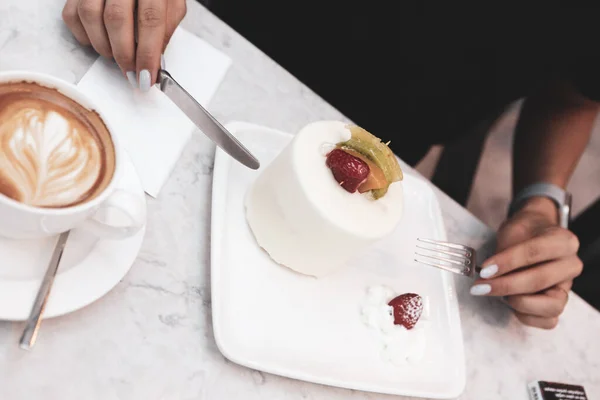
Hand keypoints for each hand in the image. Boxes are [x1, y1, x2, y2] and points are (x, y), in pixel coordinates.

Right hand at [62, 0, 186, 90]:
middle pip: (117, 18)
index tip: (147, 77)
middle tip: (131, 73)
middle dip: (124, 54)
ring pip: (90, 15)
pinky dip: (85, 36)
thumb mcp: (171, 4)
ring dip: (103, 46)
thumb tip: (155, 61)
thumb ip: (166, 29)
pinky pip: (72, 15)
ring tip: (116, 54)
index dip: (148, 53)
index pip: (150, 19)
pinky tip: (100, 39)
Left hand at [470, 197, 581, 328]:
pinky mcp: (559, 303)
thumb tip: (488, 274)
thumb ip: (505, 251)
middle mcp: (571, 265)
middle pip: (539, 281)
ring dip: (519, 303)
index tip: (485, 270)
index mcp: (564, 242)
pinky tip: (510, 302)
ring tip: (500, 293)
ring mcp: (567, 287)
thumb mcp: (513, 231)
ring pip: (551, 306)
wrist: (533, 234)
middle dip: (506, 285)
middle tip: (481, 286)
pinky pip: (548, 321)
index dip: (507, 262)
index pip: (535, 252)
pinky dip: (527, 316)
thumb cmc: (523, 233)